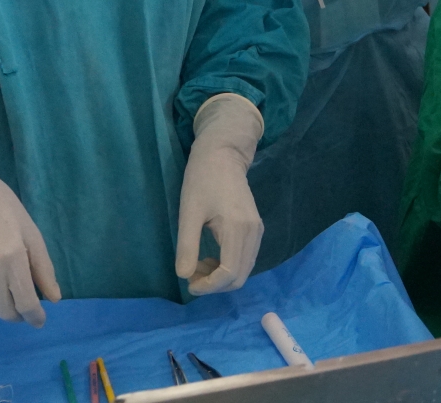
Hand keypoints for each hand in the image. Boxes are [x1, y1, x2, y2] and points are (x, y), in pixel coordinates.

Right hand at [0, 110, 60, 323]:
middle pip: (6, 312)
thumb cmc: (4, 209)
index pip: (25, 303)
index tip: (40, 320)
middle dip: (19, 315)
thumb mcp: (31, 234)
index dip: (35, 317)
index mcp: (12, 258)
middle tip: (26, 307)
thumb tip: (53, 299)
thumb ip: (43, 269)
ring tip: (8, 293)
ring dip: (1, 308)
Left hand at [175, 94, 264, 294]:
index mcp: (238, 229)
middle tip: (191, 275)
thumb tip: (184, 276)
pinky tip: (210, 257)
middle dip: (214, 284)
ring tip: (198, 265)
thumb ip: (187, 245)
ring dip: (221, 277)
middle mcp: (253, 233)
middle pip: (239, 277)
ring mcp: (257, 231)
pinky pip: (245, 259)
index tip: (189, 284)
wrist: (222, 154)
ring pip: (244, 270)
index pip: (229, 274)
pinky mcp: (255, 229)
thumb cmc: (202, 179)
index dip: (209, 286)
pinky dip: (228, 267)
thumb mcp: (189, 212)